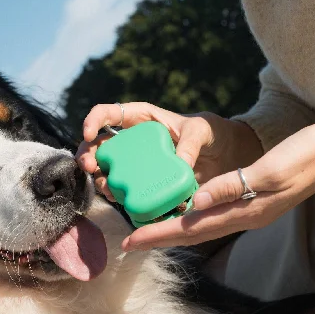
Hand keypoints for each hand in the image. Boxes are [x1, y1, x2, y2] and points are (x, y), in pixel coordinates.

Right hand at [76, 102, 262, 199]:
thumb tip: (180, 164)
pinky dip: (120, 196)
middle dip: (88, 155)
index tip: (89, 134)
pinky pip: (126, 190)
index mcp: (142, 119)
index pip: (109, 113)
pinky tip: (121, 200)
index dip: (94, 120)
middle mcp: (133, 141)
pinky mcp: (145, 183)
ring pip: (107, 170)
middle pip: (100, 145)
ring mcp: (137, 164)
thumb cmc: (212, 133)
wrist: (226, 157)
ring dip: (100, 179)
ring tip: (107, 188)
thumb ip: (191, 142)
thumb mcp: (203, 131)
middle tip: (89, 167)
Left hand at [119, 121, 314, 250]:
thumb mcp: (269, 170)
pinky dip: (193, 215)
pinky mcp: (253, 199)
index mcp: (245, 210)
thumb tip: (196, 202)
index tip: (130, 242)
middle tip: (128, 241)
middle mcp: (244, 215)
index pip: (192, 228)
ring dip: (174, 228)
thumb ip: (232, 186)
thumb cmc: (305, 155)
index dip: (159, 234)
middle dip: (160, 236)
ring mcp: (250, 209)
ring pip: (203, 225)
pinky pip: (215, 213)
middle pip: (193, 232)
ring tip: (147, 229)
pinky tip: (183, 210)